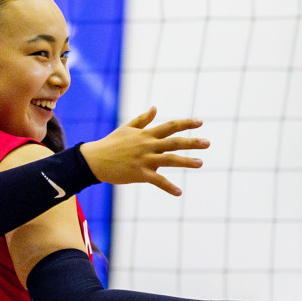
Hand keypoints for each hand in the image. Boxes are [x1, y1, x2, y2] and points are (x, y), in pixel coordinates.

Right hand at [80, 107, 207, 195]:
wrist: (94, 160)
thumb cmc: (110, 143)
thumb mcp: (127, 128)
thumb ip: (143, 119)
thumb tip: (156, 108)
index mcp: (146, 134)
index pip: (170, 126)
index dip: (186, 124)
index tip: (200, 122)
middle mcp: (147, 146)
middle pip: (174, 142)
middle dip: (192, 142)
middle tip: (207, 143)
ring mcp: (144, 160)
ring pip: (170, 160)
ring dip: (187, 162)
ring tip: (200, 163)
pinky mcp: (139, 174)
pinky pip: (158, 181)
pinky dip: (169, 187)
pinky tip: (179, 192)